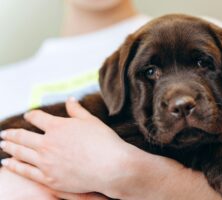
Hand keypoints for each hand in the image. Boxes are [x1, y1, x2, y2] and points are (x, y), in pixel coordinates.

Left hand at [0, 97, 135, 195]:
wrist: (110, 166)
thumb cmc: (103, 141)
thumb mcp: (90, 121)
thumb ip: (77, 110)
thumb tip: (69, 98)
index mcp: (57, 126)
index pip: (37, 117)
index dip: (32, 115)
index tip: (28, 115)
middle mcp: (47, 143)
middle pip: (23, 136)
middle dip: (12, 133)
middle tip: (4, 132)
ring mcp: (46, 162)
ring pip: (20, 153)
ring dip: (9, 147)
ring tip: (2, 144)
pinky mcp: (48, 178)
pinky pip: (25, 171)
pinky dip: (14, 166)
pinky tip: (7, 163)